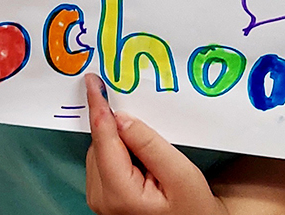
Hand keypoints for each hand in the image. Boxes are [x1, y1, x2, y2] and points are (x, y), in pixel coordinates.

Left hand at [84, 74, 225, 214]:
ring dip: (119, 141)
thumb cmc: (192, 206)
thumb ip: (149, 143)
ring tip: (149, 158)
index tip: (92, 82)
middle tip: (145, 128)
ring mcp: (99, 200)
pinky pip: (103, 161)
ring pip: (99, 151)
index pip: (103, 141)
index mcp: (120, 193)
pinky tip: (139, 161)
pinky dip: (118, 152)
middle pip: (100, 145)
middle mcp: (101, 199)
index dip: (98, 108)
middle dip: (117, 128)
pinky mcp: (102, 197)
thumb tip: (119, 116)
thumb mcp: (180, 174)